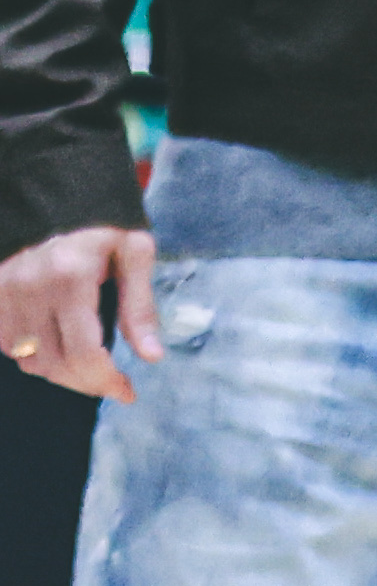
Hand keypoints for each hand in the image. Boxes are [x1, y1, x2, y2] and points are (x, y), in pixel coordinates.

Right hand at [0, 225, 157, 404]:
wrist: (53, 194)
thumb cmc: (101, 223)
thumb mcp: (134, 252)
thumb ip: (140, 306)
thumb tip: (152, 356)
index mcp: (70, 276)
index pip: (84, 353)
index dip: (106, 381)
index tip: (127, 391)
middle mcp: (29, 289)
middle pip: (55, 364)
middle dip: (88, 382)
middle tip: (113, 381)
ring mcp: (4, 294)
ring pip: (29, 362)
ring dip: (62, 372)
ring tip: (90, 362)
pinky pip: (10, 347)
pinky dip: (36, 356)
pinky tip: (60, 344)